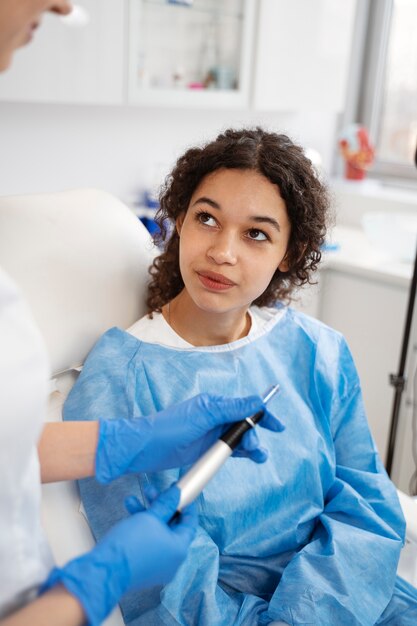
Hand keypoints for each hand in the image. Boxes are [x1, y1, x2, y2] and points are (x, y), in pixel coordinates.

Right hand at [41, 485, 195, 625]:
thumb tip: (177, 494)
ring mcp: (157, 566)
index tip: (180, 492)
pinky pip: (147, 543)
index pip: (190, 523)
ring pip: (156, 533)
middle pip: (171, 526)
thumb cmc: (130, 545)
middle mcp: (172, 561)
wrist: (105, 570)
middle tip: (151, 491)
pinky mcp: (143, 568)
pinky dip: (140, 528)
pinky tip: (128, 514)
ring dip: (146, 514)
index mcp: (179, 549)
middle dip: (159, 506)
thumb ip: (165, 504)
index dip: (186, 505)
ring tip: (132, 500)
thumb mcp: (150, 517)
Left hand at [96, 393, 283, 482]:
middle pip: (244, 425)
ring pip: (239, 439)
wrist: (147, 448)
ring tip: (258, 457)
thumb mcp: (204, 415)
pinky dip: (240, 454)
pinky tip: (248, 458)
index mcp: (214, 404)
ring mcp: (210, 434)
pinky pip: (229, 450)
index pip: (245, 406)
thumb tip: (256, 400)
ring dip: (251, 446)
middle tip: (253, 447)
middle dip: (254, 435)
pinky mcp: (206, 449)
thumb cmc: (171, 427)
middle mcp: (215, 417)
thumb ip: (231, 408)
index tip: (278, 426)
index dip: (262, 414)